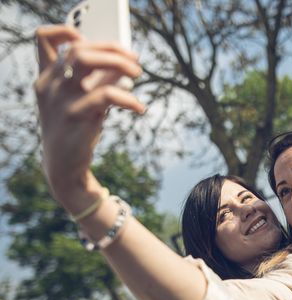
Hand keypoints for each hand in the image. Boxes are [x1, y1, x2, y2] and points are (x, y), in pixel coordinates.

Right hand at [34, 25, 144, 205]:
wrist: (65, 168)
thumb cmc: (76, 131)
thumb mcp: (84, 102)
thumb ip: (99, 81)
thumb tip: (123, 65)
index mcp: (47, 78)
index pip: (44, 40)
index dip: (66, 32)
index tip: (92, 40)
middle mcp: (49, 84)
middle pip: (78, 48)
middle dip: (111, 48)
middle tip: (135, 60)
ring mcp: (60, 99)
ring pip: (86, 61)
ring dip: (118, 63)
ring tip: (138, 74)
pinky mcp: (75, 115)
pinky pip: (105, 95)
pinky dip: (128, 98)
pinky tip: (140, 108)